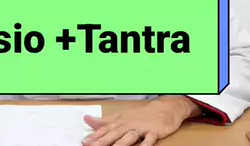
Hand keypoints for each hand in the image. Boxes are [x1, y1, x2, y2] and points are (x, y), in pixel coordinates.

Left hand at [81, 97, 198, 145]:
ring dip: (120, 144)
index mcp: (120, 121)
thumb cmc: (141, 114)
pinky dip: (145, 144)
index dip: (94, 136)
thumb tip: (87, 120)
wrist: (164, 108)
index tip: (84, 142)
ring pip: (129, 137)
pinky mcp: (153, 132)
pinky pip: (149, 139)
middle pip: (114, 134)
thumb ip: (104, 121)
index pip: (105, 129)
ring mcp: (141, 128)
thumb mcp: (120, 116)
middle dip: (103, 141)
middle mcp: (128, 124)